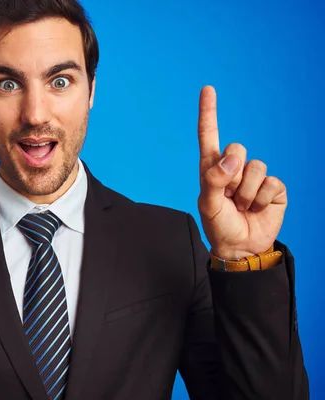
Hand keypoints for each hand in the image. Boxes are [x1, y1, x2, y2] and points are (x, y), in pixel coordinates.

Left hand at [196, 86, 286, 259]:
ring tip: (242, 206)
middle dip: (232, 174)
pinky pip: (271, 182)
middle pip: (237, 148)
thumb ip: (215, 180)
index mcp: (212, 168)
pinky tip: (257, 209)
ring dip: (247, 192)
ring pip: (255, 167)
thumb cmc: (219, 225)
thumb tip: (233, 159)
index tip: (207, 89)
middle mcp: (234, 167)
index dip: (209, 113)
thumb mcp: (209, 205)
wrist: (241, 248)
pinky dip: (262, 199)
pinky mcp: (273, 188)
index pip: (209, 136)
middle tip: (229, 196)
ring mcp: (255, 176)